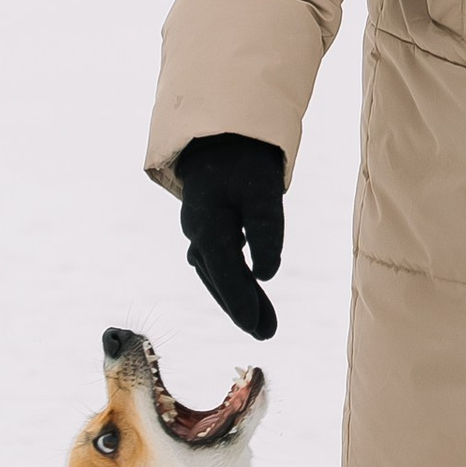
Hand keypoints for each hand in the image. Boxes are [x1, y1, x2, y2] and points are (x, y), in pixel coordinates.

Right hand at [175, 134, 285, 338]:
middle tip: (267, 334)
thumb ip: (266, 230)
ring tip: (264, 325)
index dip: (241, 301)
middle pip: (221, 279)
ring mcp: (200, 231)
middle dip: (242, 308)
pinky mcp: (209, 228)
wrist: (224, 132)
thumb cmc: (245, 159)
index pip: (226, 271)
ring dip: (238, 298)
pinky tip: (249, 296)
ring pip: (218, 273)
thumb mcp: (263, 190)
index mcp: (207, 224)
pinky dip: (233, 282)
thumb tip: (267, 275)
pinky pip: (220, 263)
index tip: (257, 326)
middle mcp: (198, 232)